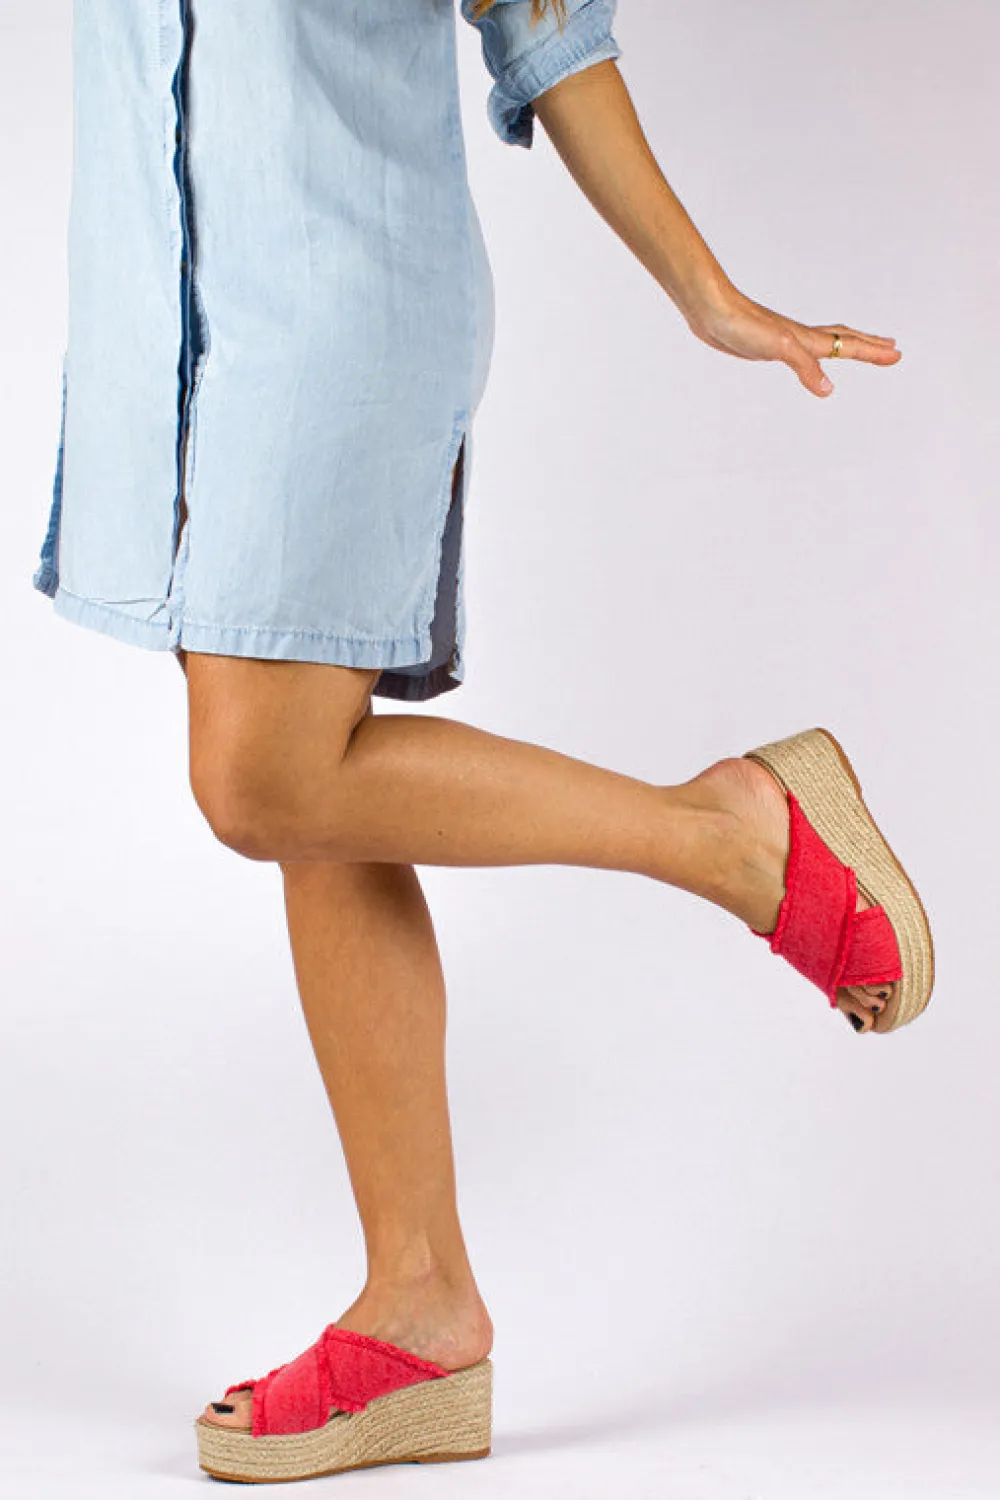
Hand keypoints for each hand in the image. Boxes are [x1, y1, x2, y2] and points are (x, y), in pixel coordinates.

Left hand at [686, 285, 901, 397]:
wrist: (711, 311)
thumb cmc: (742, 325)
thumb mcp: (779, 348)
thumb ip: (806, 368)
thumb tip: (829, 391)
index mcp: (807, 339)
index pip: (848, 346)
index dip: (873, 353)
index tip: (897, 356)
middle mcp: (800, 337)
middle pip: (843, 339)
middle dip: (869, 345)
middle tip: (891, 348)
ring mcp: (785, 340)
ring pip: (825, 341)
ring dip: (846, 345)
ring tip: (858, 348)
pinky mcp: (767, 344)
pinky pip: (802, 351)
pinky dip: (814, 354)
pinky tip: (806, 358)